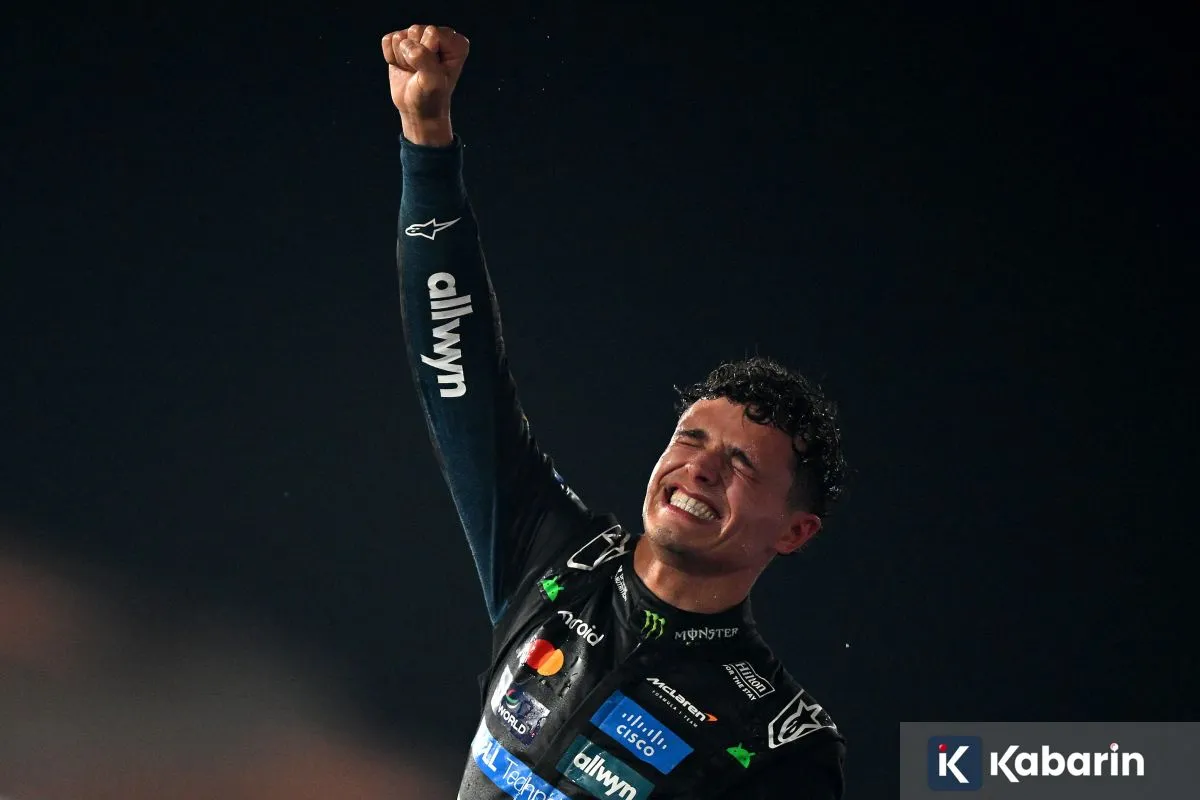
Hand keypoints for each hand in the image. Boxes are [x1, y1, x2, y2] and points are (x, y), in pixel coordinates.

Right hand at [381, 25, 468, 145]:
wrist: (416, 109)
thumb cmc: (430, 97)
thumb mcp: (433, 82)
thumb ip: (425, 61)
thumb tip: (409, 47)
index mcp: (456, 43)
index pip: (432, 32)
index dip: (427, 53)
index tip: (431, 71)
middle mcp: (440, 35)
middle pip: (415, 31)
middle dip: (412, 56)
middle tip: (420, 72)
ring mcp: (420, 37)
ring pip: (400, 36)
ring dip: (402, 58)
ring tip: (412, 71)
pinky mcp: (402, 41)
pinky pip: (388, 40)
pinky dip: (391, 57)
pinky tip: (402, 67)